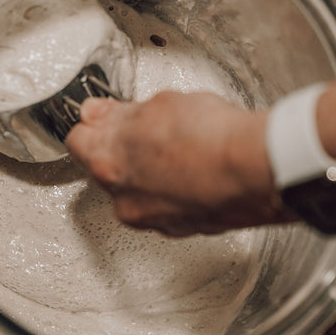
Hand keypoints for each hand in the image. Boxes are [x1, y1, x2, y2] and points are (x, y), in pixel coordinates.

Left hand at [65, 91, 291, 236]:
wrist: (258, 170)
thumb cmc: (214, 137)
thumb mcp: (160, 104)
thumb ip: (120, 113)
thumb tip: (100, 113)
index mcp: (107, 164)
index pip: (77, 141)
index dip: (94, 123)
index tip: (106, 114)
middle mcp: (124, 200)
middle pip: (108, 171)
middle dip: (124, 152)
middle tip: (153, 130)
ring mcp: (152, 219)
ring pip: (139, 192)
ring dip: (152, 174)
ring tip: (183, 150)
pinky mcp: (181, 230)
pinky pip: (167, 206)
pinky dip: (175, 192)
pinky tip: (196, 172)